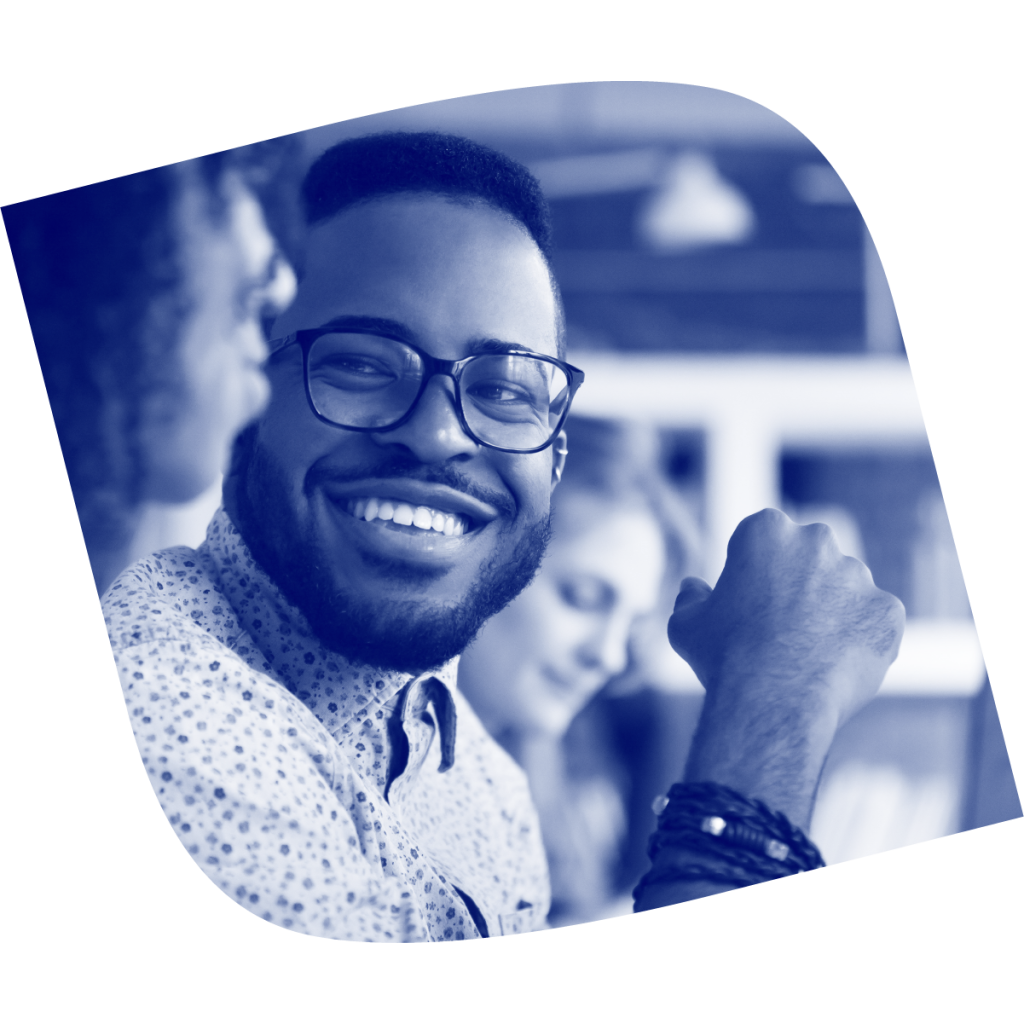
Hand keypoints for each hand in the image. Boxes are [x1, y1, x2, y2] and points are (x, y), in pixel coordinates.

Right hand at [669, 508, 904, 732]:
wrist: (773, 701)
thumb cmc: (723, 658)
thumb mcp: (685, 624)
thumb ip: (690, 598)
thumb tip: (692, 587)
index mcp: (766, 530)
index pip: (764, 539)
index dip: (755, 571)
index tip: (749, 602)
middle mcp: (817, 541)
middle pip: (811, 557)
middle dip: (800, 583)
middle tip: (781, 627)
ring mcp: (858, 575)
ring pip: (845, 589)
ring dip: (832, 611)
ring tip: (808, 655)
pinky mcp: (888, 611)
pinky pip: (875, 622)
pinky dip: (861, 640)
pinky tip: (834, 666)